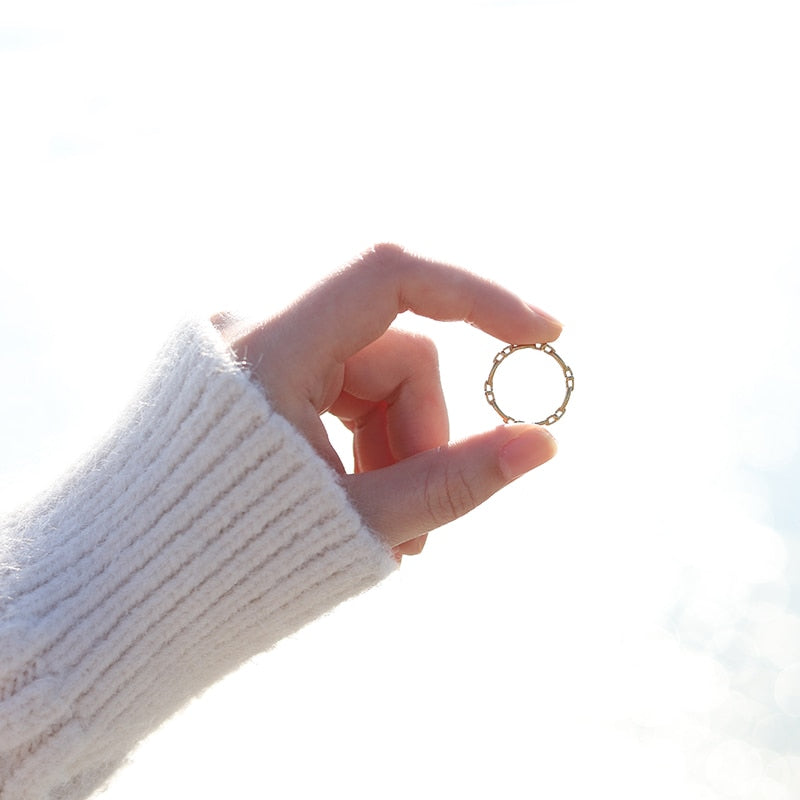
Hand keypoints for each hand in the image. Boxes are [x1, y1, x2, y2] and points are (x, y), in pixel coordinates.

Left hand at [214, 244, 561, 558]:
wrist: (125, 590)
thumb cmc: (226, 558)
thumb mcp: (356, 521)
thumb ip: (453, 481)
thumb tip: (543, 443)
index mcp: (266, 347)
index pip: (389, 275)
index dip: (478, 296)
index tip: (545, 334)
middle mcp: (253, 326)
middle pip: (392, 349)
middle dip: (423, 429)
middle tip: (418, 521)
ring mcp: (251, 347)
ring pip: (370, 372)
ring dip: (395, 443)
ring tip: (383, 527)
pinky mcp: (255, 371)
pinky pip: (338, 385)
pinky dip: (362, 437)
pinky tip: (353, 499)